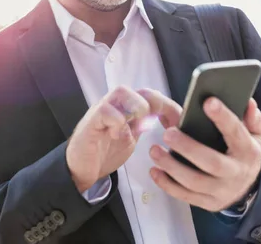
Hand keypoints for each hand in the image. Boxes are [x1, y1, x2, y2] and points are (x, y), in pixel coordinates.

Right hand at [66, 86, 181, 192]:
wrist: (80, 169)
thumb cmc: (104, 152)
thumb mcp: (131, 138)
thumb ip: (144, 126)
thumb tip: (168, 123)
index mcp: (126, 107)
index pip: (153, 96)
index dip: (170, 107)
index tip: (180, 123)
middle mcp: (115, 104)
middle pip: (142, 91)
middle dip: (158, 107)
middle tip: (162, 127)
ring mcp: (102, 110)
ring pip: (123, 92)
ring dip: (136, 110)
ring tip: (137, 128)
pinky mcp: (91, 121)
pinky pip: (107, 111)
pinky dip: (117, 123)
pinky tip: (117, 136)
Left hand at [149, 97, 260, 211]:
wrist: (248, 188)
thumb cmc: (243, 154)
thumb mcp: (254, 135)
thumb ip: (251, 119)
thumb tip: (247, 102)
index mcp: (247, 151)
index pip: (236, 133)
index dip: (223, 118)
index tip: (208, 102)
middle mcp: (236, 172)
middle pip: (212, 162)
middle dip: (188, 147)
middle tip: (168, 133)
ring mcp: (222, 190)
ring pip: (194, 182)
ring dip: (172, 167)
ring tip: (154, 151)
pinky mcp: (208, 203)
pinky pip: (185, 196)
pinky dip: (167, 184)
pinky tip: (155, 171)